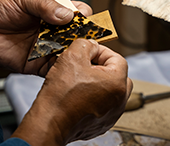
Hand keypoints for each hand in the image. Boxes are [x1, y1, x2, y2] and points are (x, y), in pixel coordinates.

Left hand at [0, 0, 91, 75]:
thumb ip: (44, 5)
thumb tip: (66, 14)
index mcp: (50, 12)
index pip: (75, 11)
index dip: (82, 13)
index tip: (82, 15)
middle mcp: (52, 30)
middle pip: (77, 34)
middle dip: (84, 36)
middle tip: (83, 36)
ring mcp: (46, 48)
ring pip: (69, 52)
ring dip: (75, 53)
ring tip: (75, 50)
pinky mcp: (38, 65)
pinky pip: (54, 69)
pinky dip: (62, 68)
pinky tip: (64, 63)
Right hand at [13, 39, 131, 145]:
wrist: (50, 122)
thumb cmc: (61, 95)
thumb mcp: (71, 56)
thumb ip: (85, 45)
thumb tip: (90, 45)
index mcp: (117, 83)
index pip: (117, 58)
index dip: (100, 51)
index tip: (88, 51)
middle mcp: (119, 101)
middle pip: (116, 75)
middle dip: (101, 67)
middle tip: (85, 64)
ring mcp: (111, 114)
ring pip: (109, 91)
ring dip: (97, 83)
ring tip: (78, 79)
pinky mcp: (101, 124)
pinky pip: (101, 105)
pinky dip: (92, 98)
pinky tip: (76, 95)